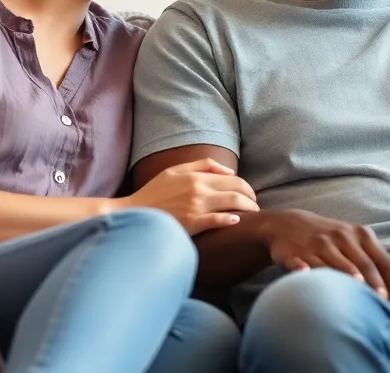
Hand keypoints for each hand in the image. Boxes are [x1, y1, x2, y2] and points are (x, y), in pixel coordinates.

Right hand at [124, 158, 258, 234]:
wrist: (134, 214)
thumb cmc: (153, 193)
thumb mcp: (174, 171)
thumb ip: (202, 166)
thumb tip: (228, 171)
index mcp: (196, 176)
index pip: (232, 179)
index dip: (246, 187)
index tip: (250, 195)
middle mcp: (199, 189)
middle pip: (237, 190)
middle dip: (252, 198)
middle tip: (256, 206)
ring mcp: (197, 206)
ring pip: (233, 204)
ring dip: (248, 209)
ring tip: (252, 215)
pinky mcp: (193, 223)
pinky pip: (218, 220)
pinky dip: (231, 220)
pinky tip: (237, 221)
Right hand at [260, 209, 389, 310]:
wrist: (288, 223)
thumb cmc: (331, 239)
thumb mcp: (354, 242)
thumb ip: (373, 262)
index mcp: (361, 235)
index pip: (384, 261)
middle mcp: (342, 237)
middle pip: (364, 263)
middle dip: (375, 283)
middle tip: (383, 302)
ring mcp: (319, 244)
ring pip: (335, 262)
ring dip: (346, 275)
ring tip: (356, 292)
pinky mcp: (296, 252)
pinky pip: (300, 262)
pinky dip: (302, 269)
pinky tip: (305, 274)